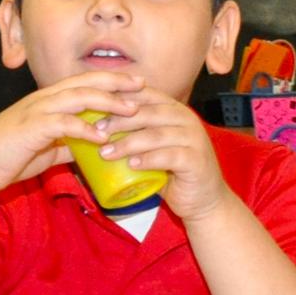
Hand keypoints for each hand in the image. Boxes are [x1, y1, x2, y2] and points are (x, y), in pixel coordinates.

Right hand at [0, 72, 143, 193]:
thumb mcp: (49, 147)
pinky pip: (63, 124)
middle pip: (85, 82)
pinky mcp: (31, 129)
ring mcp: (36, 112)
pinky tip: (102, 137)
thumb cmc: (11, 156)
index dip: (111, 80)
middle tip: (142, 85)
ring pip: (77, 98)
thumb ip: (71, 142)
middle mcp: (43, 100)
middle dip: (116, 82)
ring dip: (107, 102)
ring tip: (131, 109)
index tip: (137, 83)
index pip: (85, 82)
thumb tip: (97, 145)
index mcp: (48, 100)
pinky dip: (85, 129)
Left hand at [96, 93, 233, 221]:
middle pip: (149, 112)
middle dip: (119, 120)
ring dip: (128, 143)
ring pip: (156, 135)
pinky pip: (169, 157)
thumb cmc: (172, 172)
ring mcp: (194, 140)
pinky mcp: (197, 161)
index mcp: (175, 110)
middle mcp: (187, 120)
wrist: (204, 199)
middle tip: (95, 131)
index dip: (120, 98)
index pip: (146, 95)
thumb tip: (91, 128)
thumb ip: (133, 133)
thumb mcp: (152, 147)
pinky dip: (148, 160)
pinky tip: (131, 165)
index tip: (95, 107)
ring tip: (105, 153)